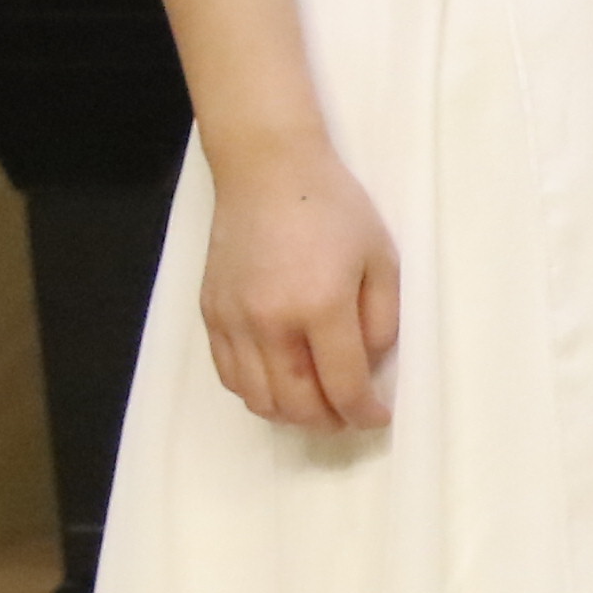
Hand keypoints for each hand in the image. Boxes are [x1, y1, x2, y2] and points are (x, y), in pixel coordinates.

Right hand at [197, 136, 402, 434]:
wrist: (267, 170)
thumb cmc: (333, 207)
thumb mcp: (381, 258)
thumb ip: (382, 320)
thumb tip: (370, 367)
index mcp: (321, 306)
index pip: (342, 385)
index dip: (363, 412)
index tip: (377, 417)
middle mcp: (270, 322)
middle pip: (295, 403)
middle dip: (327, 422)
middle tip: (347, 417)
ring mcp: (233, 320)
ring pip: (256, 397)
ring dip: (289, 414)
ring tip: (315, 406)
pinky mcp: (210, 313)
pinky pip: (229, 375)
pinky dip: (255, 392)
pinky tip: (279, 384)